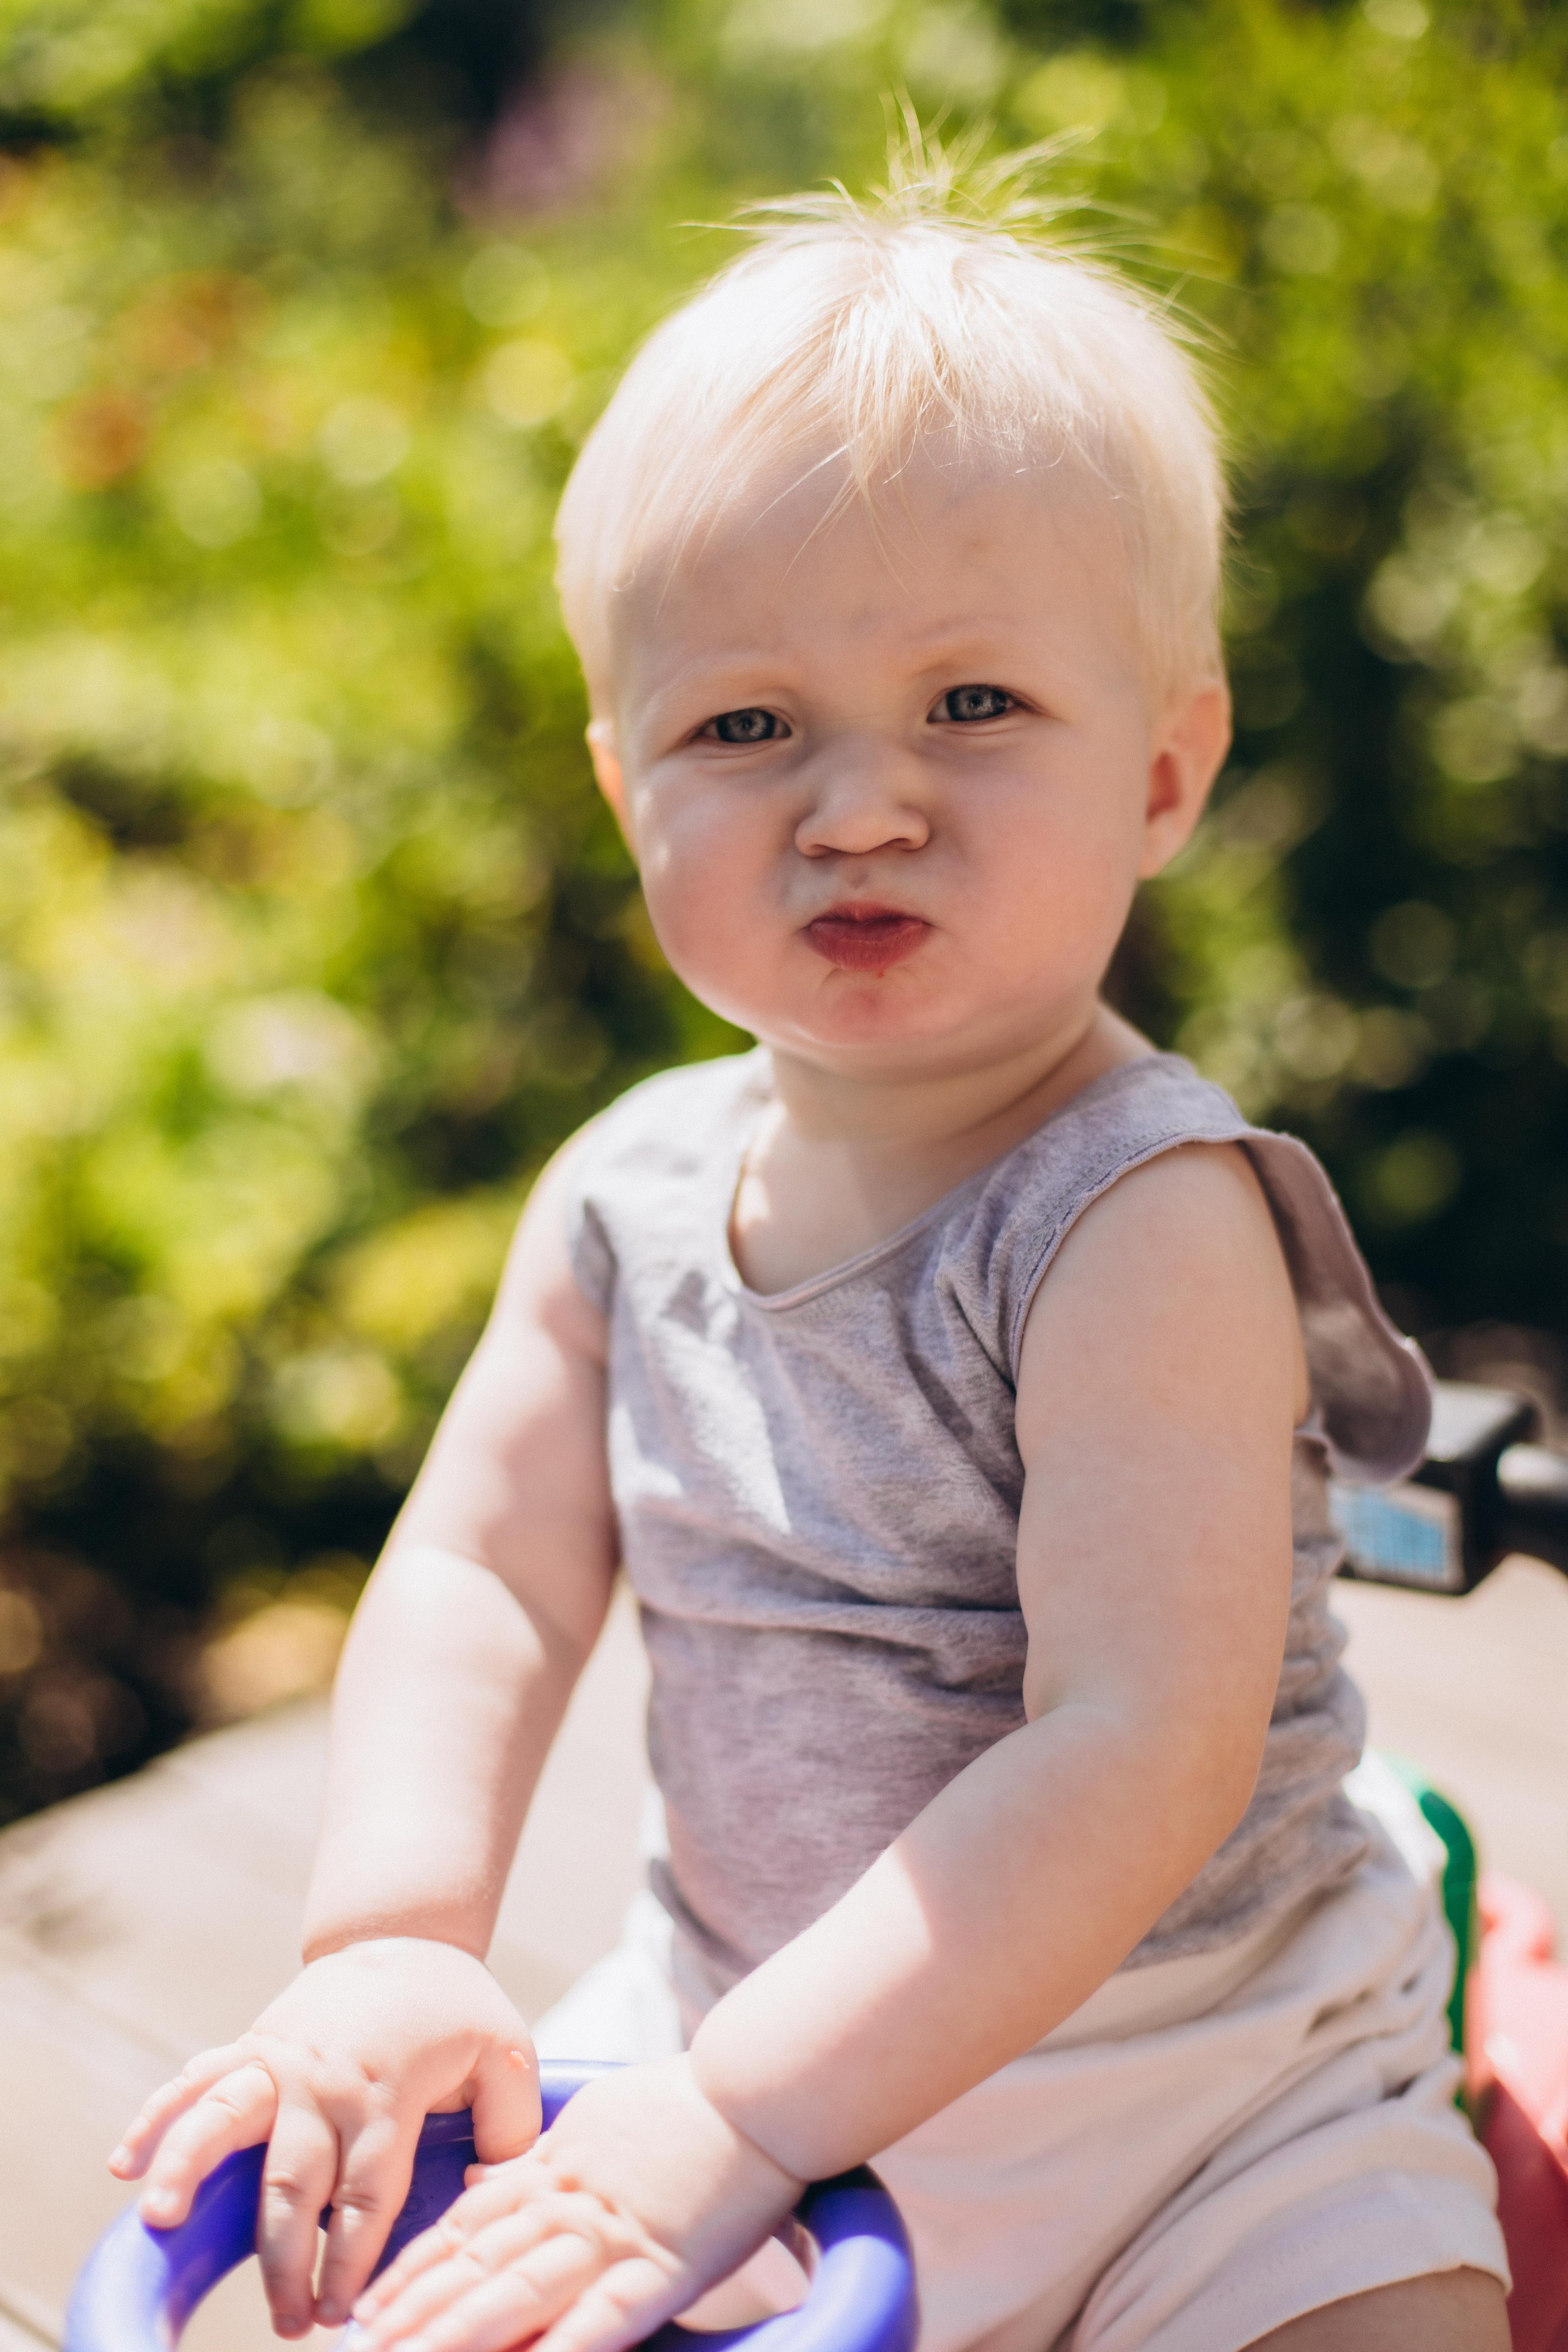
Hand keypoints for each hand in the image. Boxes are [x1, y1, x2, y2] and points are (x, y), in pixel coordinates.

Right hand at [108, 1938, 539, 2338]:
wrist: (402, 1934)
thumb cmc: (458, 2008)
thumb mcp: (507, 2055)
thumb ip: (510, 2128)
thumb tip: (487, 2188)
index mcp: (386, 2090)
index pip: (364, 2192)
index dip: (350, 2259)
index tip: (339, 2313)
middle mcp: (322, 2078)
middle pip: (291, 2180)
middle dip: (283, 2258)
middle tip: (284, 2322)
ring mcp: (278, 2059)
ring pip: (222, 2119)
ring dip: (186, 2169)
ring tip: (158, 2220)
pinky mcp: (249, 2044)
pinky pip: (194, 2079)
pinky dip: (156, 2117)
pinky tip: (124, 2162)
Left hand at [350, 2056, 801, 2351]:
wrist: (755, 2089)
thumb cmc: (685, 2103)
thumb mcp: (595, 2118)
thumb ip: (539, 2158)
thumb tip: (485, 2182)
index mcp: (554, 2168)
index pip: (465, 2227)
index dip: (412, 2271)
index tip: (366, 2308)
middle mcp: (567, 2202)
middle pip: (474, 2264)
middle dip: (412, 2313)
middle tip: (356, 2349)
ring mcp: (609, 2234)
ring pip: (515, 2289)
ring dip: (454, 2333)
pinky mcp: (657, 2265)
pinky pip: (599, 2315)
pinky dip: (559, 2348)